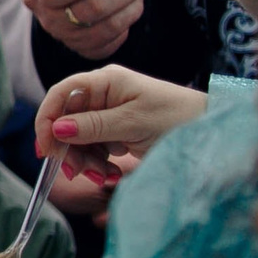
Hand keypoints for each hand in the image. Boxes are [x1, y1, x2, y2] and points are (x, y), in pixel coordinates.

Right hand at [38, 68, 203, 219]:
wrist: (211, 131)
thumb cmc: (177, 118)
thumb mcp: (133, 123)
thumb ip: (93, 126)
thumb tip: (56, 129)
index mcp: (105, 82)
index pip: (61, 94)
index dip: (47, 120)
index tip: (46, 150)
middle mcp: (103, 95)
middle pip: (67, 120)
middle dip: (70, 149)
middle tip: (80, 173)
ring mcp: (109, 113)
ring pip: (78, 139)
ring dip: (85, 161)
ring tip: (106, 176)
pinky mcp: (117, 131)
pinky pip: (94, 148)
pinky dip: (99, 164)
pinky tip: (113, 174)